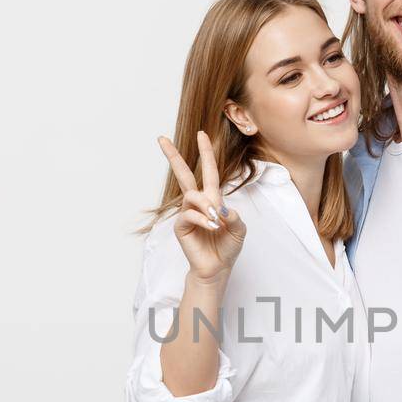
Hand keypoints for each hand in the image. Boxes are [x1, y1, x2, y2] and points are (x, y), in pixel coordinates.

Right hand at [156, 130, 245, 282]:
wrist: (217, 268)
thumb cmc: (227, 247)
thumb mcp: (240, 230)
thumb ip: (235, 216)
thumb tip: (221, 207)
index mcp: (212, 199)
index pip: (208, 171)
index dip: (206, 152)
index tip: (202, 134)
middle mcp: (197, 203)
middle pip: (183, 174)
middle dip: (174, 156)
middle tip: (161, 139)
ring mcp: (187, 213)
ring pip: (192, 195)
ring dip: (206, 205)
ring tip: (216, 220)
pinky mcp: (181, 226)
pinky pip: (189, 214)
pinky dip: (203, 219)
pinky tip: (212, 227)